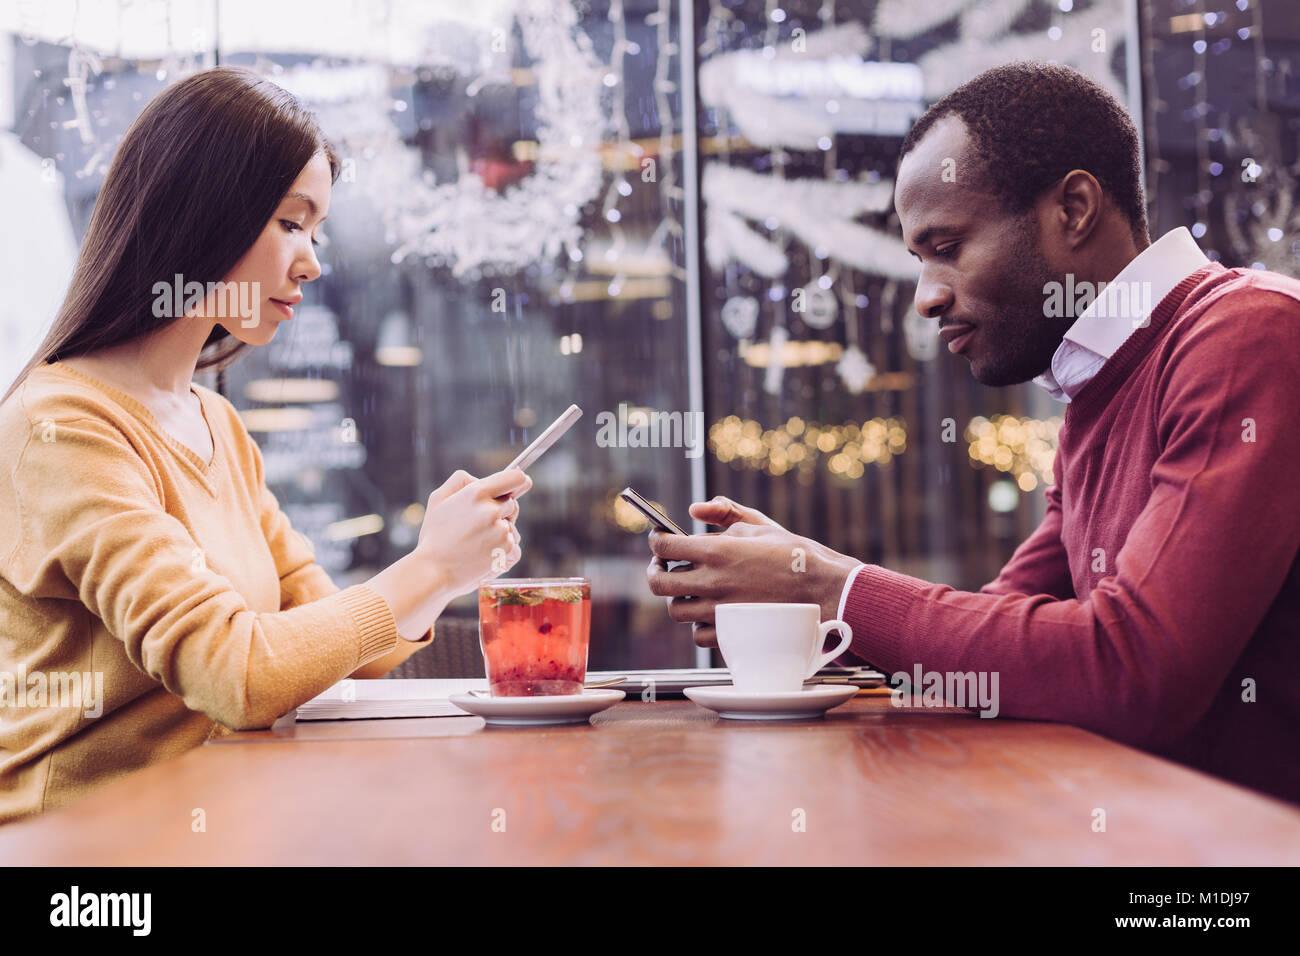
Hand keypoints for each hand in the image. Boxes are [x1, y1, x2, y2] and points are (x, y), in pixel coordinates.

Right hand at [415, 467, 531, 598]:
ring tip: (476, 544)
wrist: (432, 572)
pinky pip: (514, 547)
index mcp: (477, 493)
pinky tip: (483, 555)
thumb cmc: (434, 536)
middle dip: (501, 512)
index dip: (519, 481)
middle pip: (513, 504)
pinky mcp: (507, 551)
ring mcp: (501, 532)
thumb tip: (480, 478)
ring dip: (500, 533)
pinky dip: (503, 552)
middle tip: (478, 526)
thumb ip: (461, 481)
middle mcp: (492, 510)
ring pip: (512, 528)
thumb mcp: (438, 499)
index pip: (516, 478)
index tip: (521, 485)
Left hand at [645, 495, 858, 646]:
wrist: (825, 592)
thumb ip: (724, 513)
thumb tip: (694, 509)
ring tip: (692, 589)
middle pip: (659, 583)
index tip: (659, 540)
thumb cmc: (795, 556)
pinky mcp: (730, 634)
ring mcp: (718, 611)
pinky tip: (711, 611)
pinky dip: (698, 624)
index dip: (656, 541)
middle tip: (662, 567)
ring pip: (675, 610)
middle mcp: (712, 582)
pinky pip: (697, 634)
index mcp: (717, 551)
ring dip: (679, 598)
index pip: (664, 546)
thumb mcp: (760, 524)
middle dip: (655, 572)